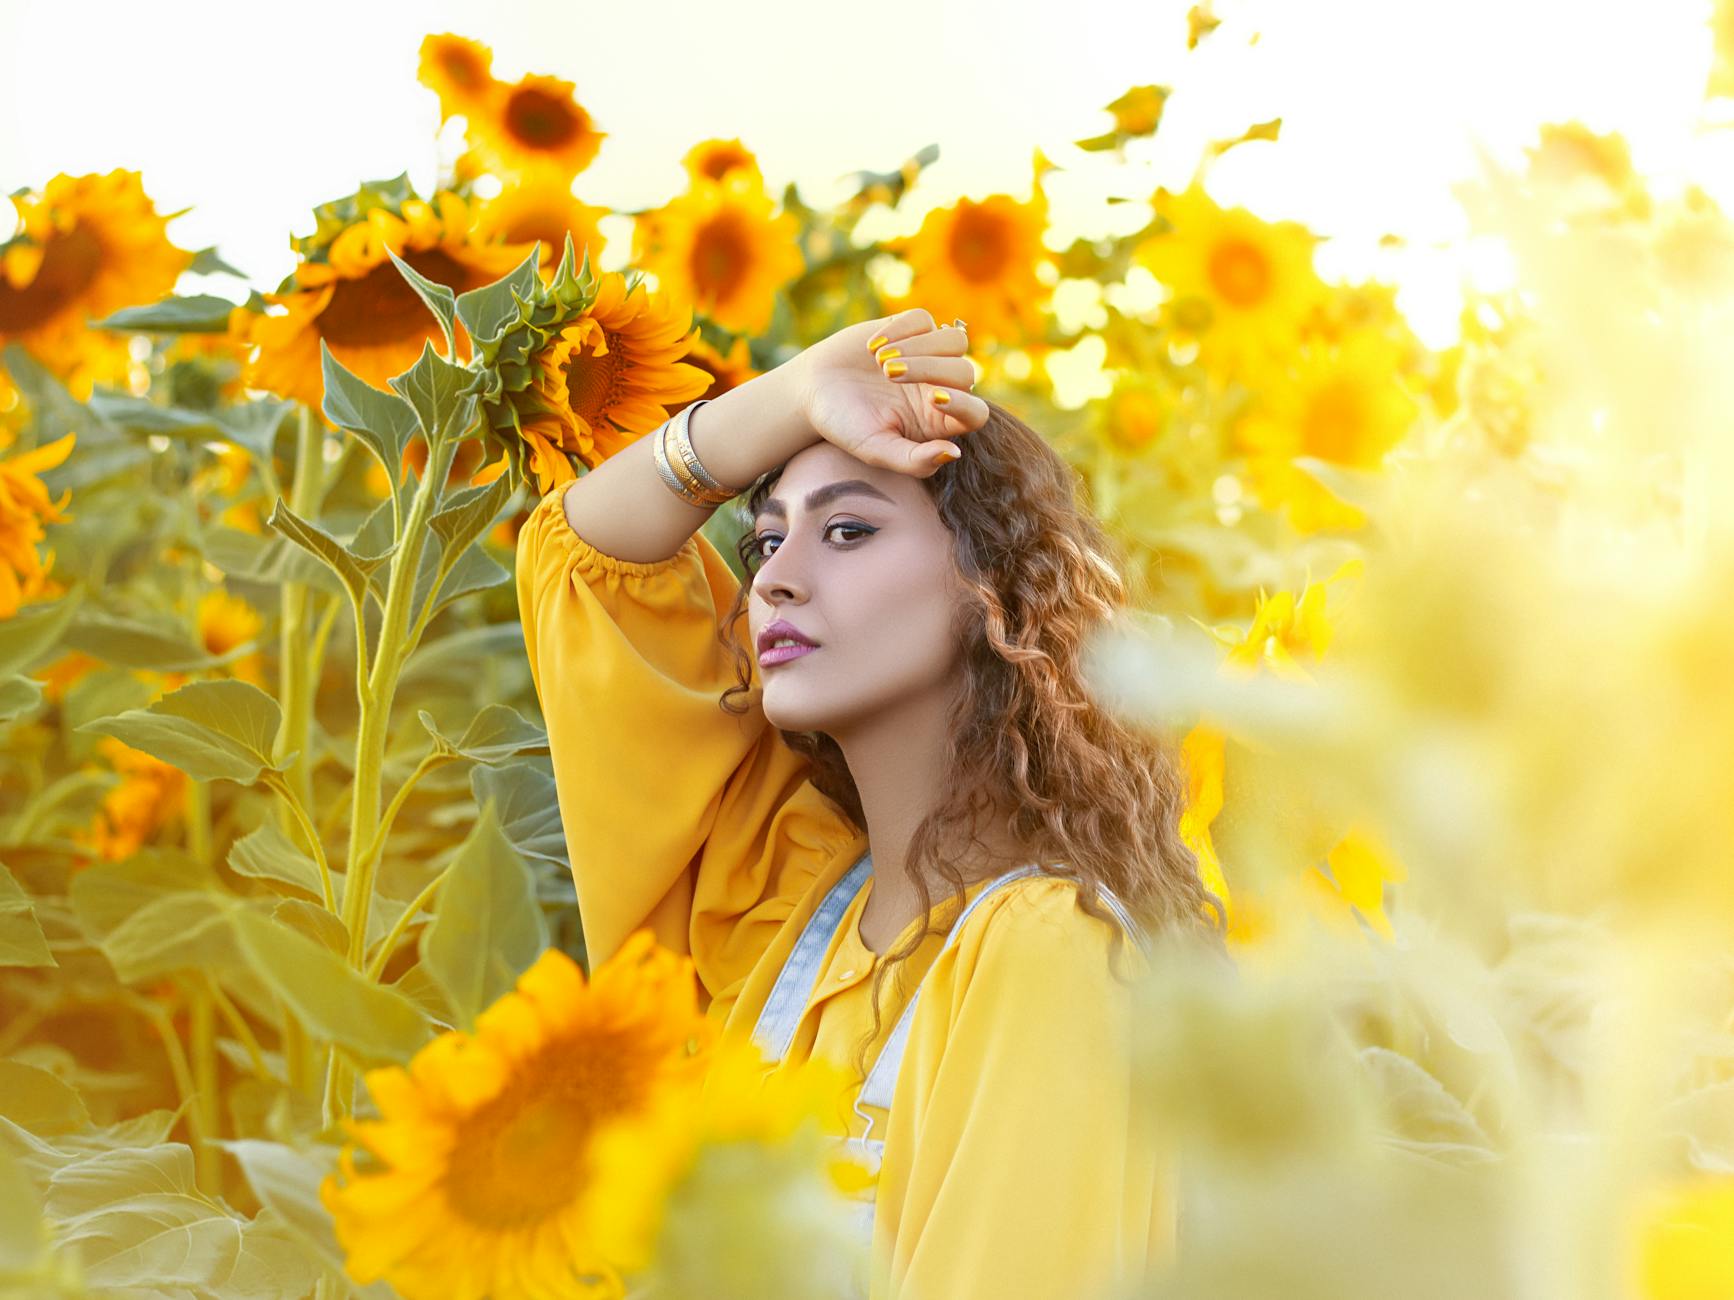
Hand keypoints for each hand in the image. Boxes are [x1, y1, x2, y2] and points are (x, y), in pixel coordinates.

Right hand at [791, 307, 988, 476]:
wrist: (814, 391)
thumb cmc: (846, 427)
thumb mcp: (876, 450)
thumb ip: (914, 461)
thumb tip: (954, 453)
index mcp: (940, 422)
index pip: (975, 414)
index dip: (964, 405)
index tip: (934, 398)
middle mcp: (942, 387)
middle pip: (964, 371)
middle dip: (928, 369)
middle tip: (888, 374)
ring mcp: (930, 355)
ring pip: (954, 340)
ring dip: (919, 347)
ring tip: (881, 362)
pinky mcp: (912, 328)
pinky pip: (923, 319)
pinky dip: (898, 330)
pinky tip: (871, 348)